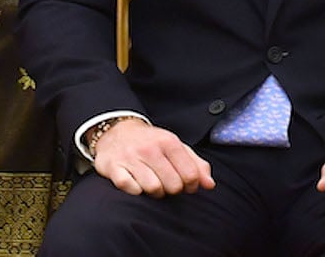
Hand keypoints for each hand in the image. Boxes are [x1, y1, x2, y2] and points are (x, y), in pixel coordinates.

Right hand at [91, 118, 213, 197]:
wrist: (117, 132)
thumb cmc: (152, 143)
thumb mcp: (176, 147)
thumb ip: (196, 164)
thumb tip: (210, 185)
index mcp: (169, 142)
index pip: (190, 174)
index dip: (192, 186)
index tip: (187, 186)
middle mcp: (151, 149)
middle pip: (173, 185)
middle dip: (174, 190)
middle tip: (169, 185)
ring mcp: (131, 158)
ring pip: (153, 188)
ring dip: (156, 192)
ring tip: (155, 185)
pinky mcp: (114, 168)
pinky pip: (130, 188)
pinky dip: (136, 191)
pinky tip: (137, 184)